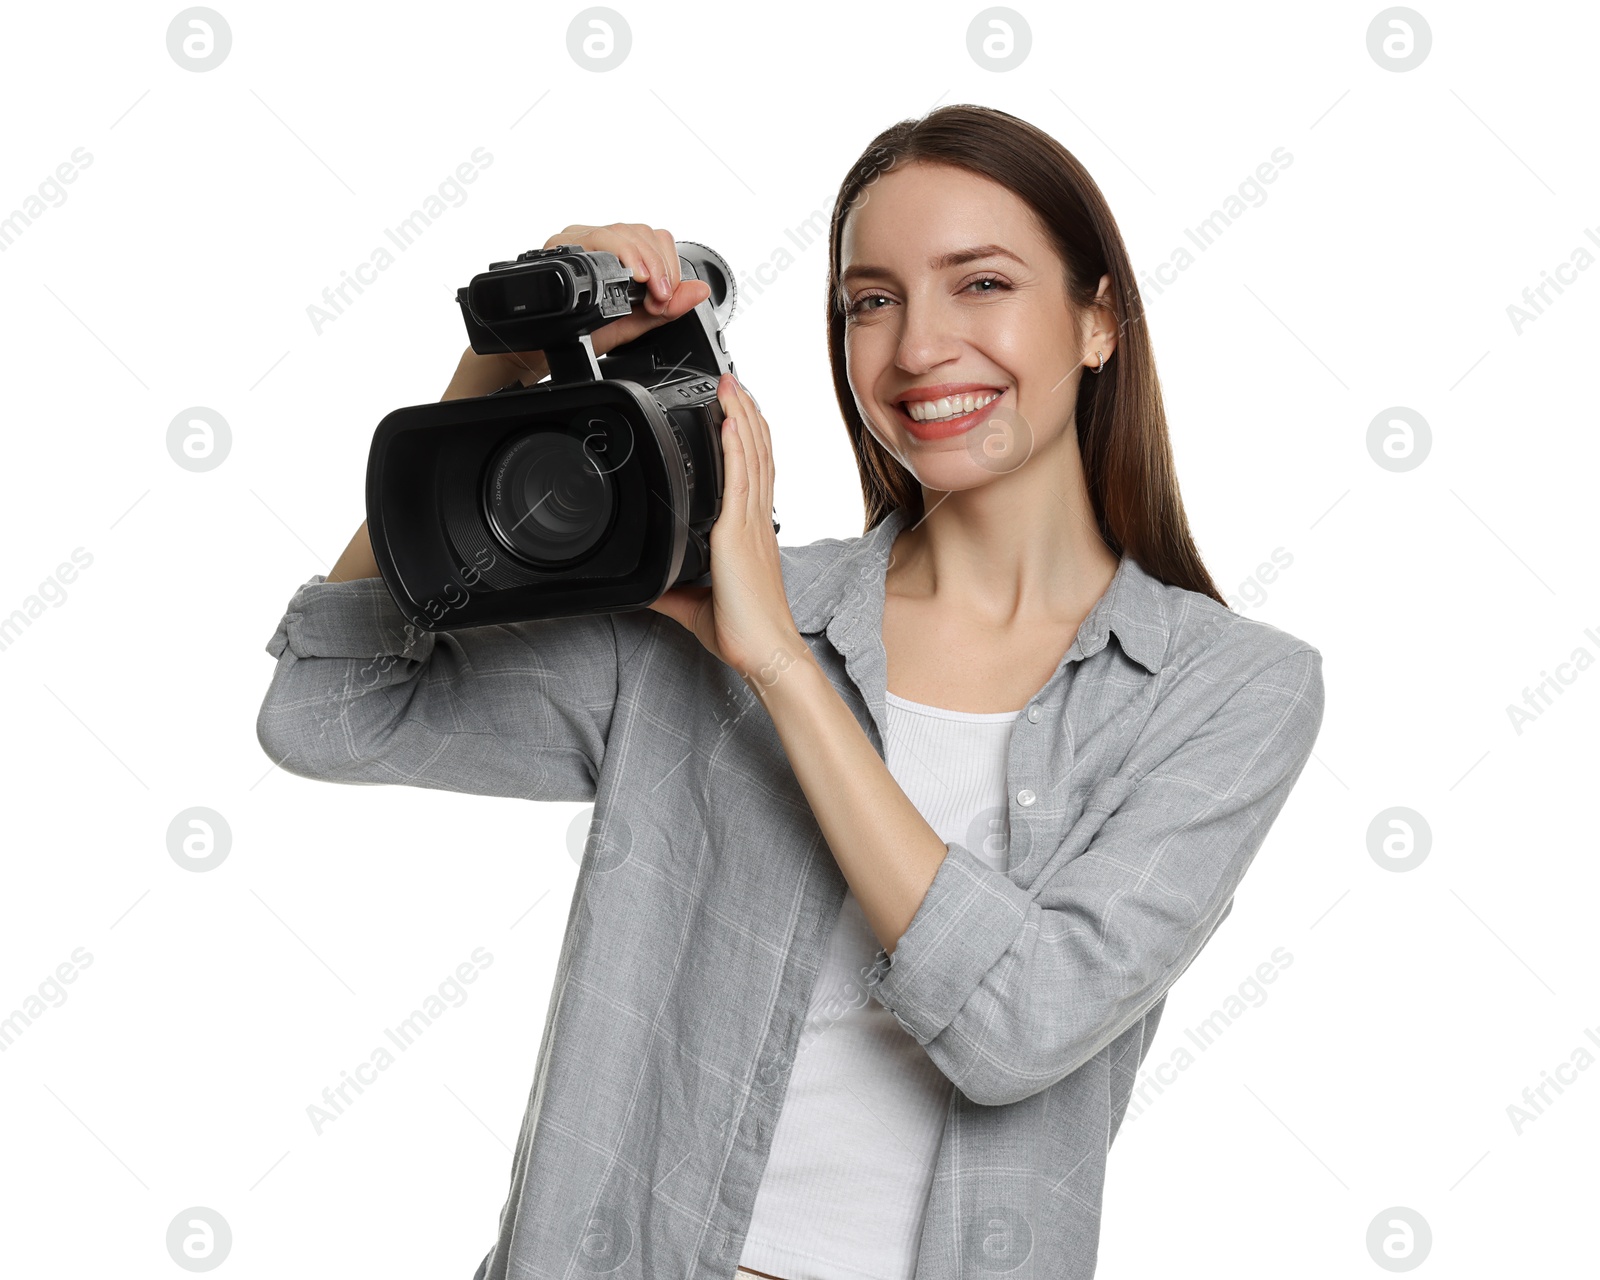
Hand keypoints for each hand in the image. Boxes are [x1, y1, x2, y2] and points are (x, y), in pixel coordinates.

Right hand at [442, 222, 711, 397]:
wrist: (538, 350)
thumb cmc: (580, 334)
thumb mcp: (632, 323)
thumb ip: (666, 309)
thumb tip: (701, 291)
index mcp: (616, 251)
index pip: (654, 237)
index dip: (669, 265)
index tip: (668, 296)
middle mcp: (595, 238)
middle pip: (642, 230)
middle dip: (660, 267)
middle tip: (660, 299)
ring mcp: (575, 238)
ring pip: (622, 230)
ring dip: (644, 262)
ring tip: (648, 294)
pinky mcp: (558, 247)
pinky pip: (594, 238)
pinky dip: (620, 255)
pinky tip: (629, 279)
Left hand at [646, 375, 805, 685]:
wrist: (763, 652)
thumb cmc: (743, 631)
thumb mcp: (695, 605)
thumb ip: (674, 590)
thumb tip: (650, 586)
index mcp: (748, 533)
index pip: (753, 473)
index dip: (748, 437)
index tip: (737, 411)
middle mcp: (754, 522)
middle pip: (756, 453)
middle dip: (745, 413)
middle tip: (733, 381)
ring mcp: (750, 524)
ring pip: (751, 457)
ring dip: (741, 416)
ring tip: (731, 385)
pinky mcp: (739, 533)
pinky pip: (740, 479)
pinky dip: (737, 445)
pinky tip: (731, 420)